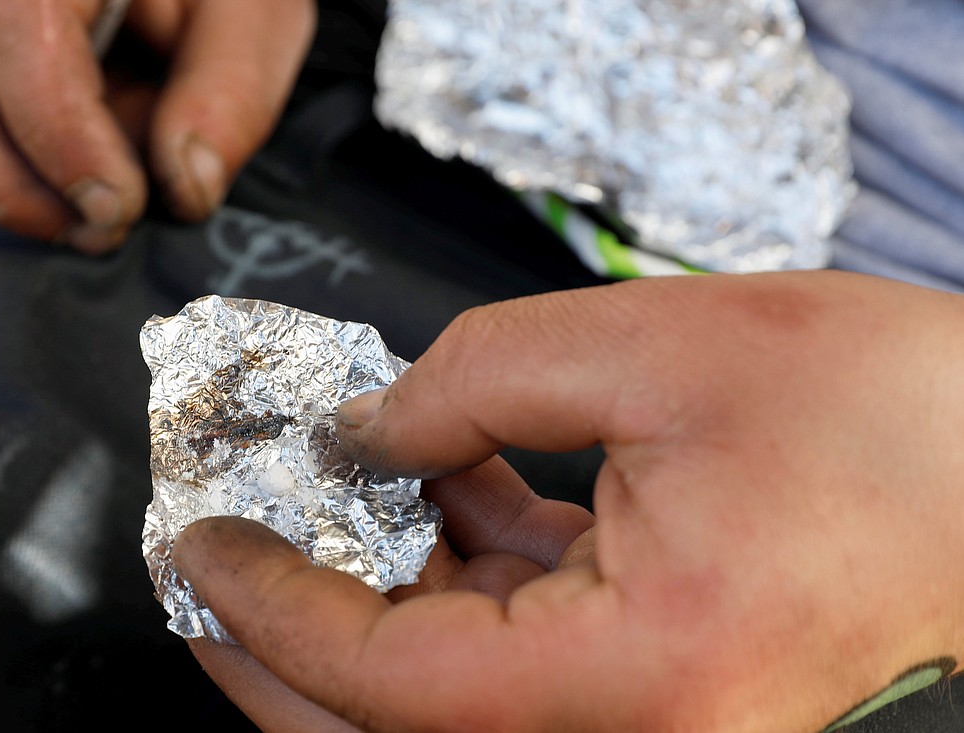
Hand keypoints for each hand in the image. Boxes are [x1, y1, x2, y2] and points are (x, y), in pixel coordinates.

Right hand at [0, 0, 315, 252]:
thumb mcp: (255, 23)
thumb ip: (230, 94)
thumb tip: (187, 187)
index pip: (14, 24)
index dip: (57, 130)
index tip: (118, 206)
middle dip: (13, 182)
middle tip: (102, 232)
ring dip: (0, 186)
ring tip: (90, 224)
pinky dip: (1, 171)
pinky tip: (70, 198)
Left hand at [174, 270, 963, 731]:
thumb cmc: (894, 416)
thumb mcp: (657, 348)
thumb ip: (473, 381)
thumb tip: (363, 433)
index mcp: (644, 682)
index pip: (386, 684)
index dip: (268, 609)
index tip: (200, 544)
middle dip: (287, 646)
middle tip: (220, 559)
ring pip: (450, 708)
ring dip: (376, 602)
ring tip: (334, 500)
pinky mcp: (664, 703)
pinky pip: (521, 672)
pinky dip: (462, 594)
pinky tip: (442, 504)